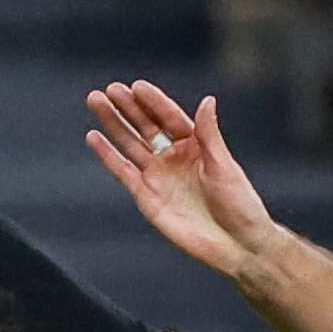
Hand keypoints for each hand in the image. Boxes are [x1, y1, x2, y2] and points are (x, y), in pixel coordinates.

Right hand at [84, 82, 279, 279]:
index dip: (153, 102)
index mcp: (196, 146)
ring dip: (113, 124)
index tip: (136, 86)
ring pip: (130, 144)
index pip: (169, 117)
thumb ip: (209, 135)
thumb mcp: (224, 166)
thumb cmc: (238, 204)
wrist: (234, 244)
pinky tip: (93, 137)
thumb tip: (207, 100)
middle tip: (109, 90)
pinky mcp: (146, 197)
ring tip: (96, 102)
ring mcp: (158, 176)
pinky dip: (108, 155)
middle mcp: (174, 157)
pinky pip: (123, 171)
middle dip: (127, 107)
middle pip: (145, 127)